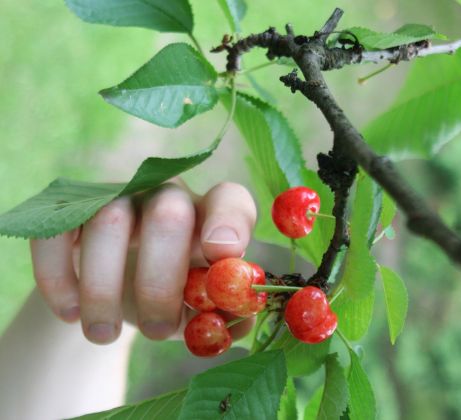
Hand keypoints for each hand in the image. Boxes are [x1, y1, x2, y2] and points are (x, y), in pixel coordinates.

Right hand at [29, 181, 256, 343]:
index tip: (221, 254)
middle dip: (161, 280)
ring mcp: (116, 199)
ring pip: (108, 223)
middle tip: (157, 330)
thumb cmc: (173, 296)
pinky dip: (58, 279)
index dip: (229, 222)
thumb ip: (225, 315)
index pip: (229, 199)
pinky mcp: (69, 214)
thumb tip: (239, 320)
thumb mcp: (200, 309)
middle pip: (169, 214)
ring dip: (104, 289)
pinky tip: (69, 313)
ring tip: (105, 336)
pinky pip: (56, 234)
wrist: (115, 292)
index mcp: (209, 216)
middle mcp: (166, 197)